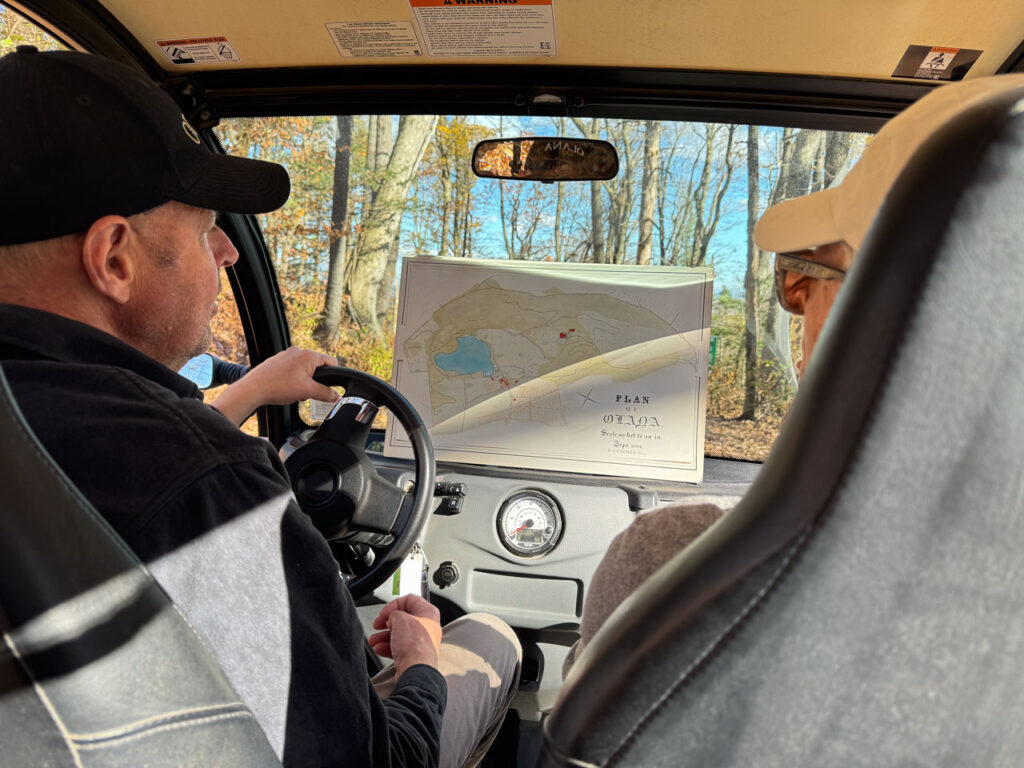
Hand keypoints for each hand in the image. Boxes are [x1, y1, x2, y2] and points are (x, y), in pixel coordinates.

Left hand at [211, 346, 339, 425]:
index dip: (334, 376)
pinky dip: (292, 379)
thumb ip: (325, 393)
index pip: (332, 362)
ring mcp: (286, 355)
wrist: (253, 389)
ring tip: (293, 391)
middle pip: (317, 367)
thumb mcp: (307, 392)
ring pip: (304, 369)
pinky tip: (284, 389)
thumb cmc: (278, 387)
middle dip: (314, 381)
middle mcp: (298, 351)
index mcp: (308, 355)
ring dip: (303, 381)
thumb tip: (336, 396)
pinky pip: (292, 370)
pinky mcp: (277, 361)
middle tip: (306, 392)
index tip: (330, 387)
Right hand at [368, 595, 441, 678]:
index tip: (384, 612)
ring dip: (384, 636)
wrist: (416, 671)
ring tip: (374, 639)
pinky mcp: (415, 655)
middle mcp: (427, 626)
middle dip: (387, 622)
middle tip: (378, 624)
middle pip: (404, 618)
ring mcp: (422, 642)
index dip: (394, 604)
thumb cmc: (415, 645)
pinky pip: (400, 647)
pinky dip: (388, 647)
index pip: (410, 600)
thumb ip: (394, 613)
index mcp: (428, 613)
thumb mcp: (399, 619)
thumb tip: (392, 617)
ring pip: (400, 634)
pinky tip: (379, 648)